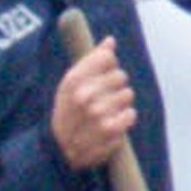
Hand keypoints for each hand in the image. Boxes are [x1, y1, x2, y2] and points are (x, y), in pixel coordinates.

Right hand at [49, 37, 141, 173]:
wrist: (59, 149)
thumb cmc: (68, 111)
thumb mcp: (70, 84)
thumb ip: (92, 60)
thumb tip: (111, 40)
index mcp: (73, 81)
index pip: (108, 58)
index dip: (108, 66)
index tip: (100, 76)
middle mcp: (85, 97)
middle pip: (121, 75)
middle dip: (115, 85)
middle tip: (104, 97)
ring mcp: (98, 115)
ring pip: (128, 94)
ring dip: (120, 102)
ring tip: (107, 111)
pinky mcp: (110, 131)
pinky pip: (131, 114)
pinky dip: (125, 118)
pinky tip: (113, 122)